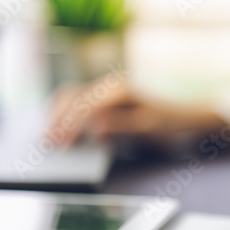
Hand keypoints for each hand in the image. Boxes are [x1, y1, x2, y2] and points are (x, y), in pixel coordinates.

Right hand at [48, 77, 225, 145]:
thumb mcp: (148, 127)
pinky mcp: (106, 98)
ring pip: (72, 97)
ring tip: (49, 137)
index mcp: (118, 90)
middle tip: (47, 143)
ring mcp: (106, 90)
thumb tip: (95, 128)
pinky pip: (79, 102)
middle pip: (72, 97)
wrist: (183, 115)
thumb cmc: (168, 121)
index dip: (70, 125)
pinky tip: (62, 129)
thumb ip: (121, 126)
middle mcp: (109, 86)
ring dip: (58, 115)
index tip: (60, 143)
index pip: (86, 105)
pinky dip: (67, 114)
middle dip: (57, 120)